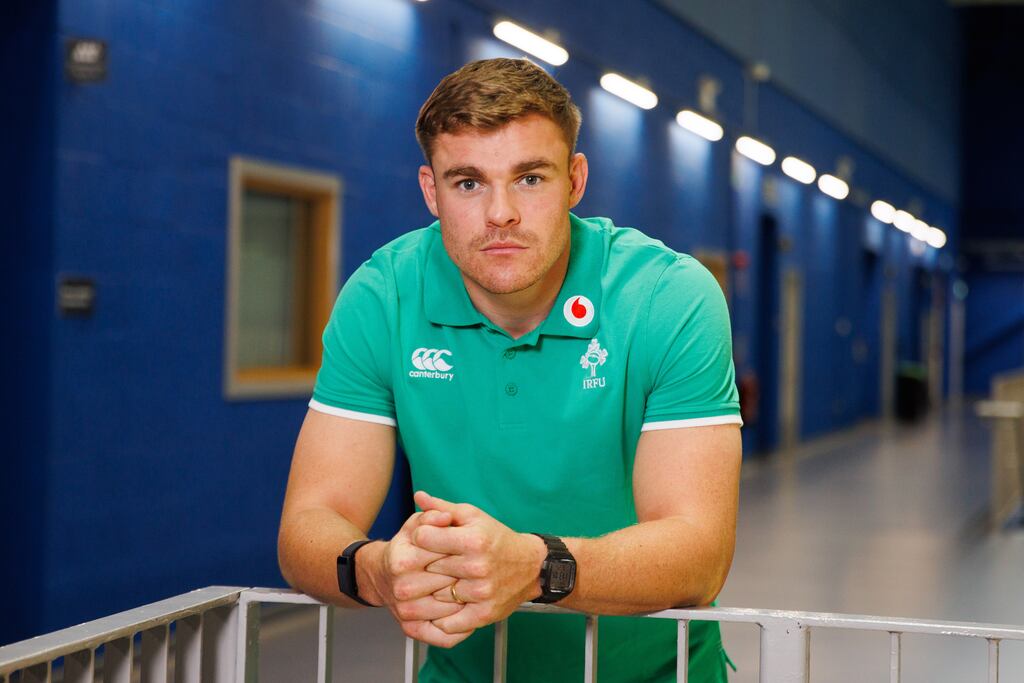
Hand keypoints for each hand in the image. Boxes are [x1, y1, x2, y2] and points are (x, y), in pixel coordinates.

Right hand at [362, 509, 474, 647]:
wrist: (380, 576)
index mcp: (404, 561)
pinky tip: (465, 610)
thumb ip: (432, 516)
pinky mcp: (412, 630)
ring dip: (466, 600)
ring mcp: (406, 612)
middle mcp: (402, 589)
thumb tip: (447, 516)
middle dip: (466, 574)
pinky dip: (461, 627)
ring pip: (453, 610)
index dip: (462, 550)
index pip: (446, 556)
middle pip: (451, 583)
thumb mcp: (415, 524)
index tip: (469, 548)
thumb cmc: (405, 548)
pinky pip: (446, 635)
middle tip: (474, 568)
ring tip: (470, 587)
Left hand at [411, 491, 545, 633]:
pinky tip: (447, 604)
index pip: (423, 538)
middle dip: (428, 563)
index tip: (428, 540)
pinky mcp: (484, 614)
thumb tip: (419, 496)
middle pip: (428, 566)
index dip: (422, 537)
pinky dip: (443, 616)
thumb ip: (443, 508)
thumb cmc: (497, 539)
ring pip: (436, 594)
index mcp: (473, 540)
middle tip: (435, 561)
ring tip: (444, 580)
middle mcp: (477, 567)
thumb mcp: (473, 517)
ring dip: (436, 589)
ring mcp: (481, 593)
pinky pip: (449, 622)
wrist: (531, 566)